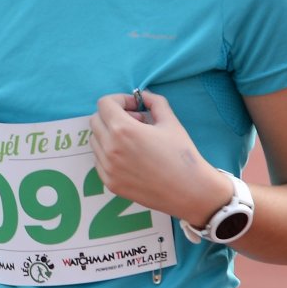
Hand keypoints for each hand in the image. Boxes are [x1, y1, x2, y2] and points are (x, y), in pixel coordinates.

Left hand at [90, 90, 231, 226]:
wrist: (190, 191)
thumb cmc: (182, 155)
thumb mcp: (171, 121)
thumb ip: (154, 102)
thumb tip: (143, 95)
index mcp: (122, 129)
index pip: (104, 103)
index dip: (120, 100)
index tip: (135, 107)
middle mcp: (110, 148)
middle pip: (96, 120)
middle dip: (113, 116)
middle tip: (137, 122)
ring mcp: (107, 168)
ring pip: (96, 140)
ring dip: (110, 134)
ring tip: (135, 141)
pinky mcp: (110, 183)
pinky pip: (99, 160)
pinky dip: (109, 153)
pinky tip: (131, 157)